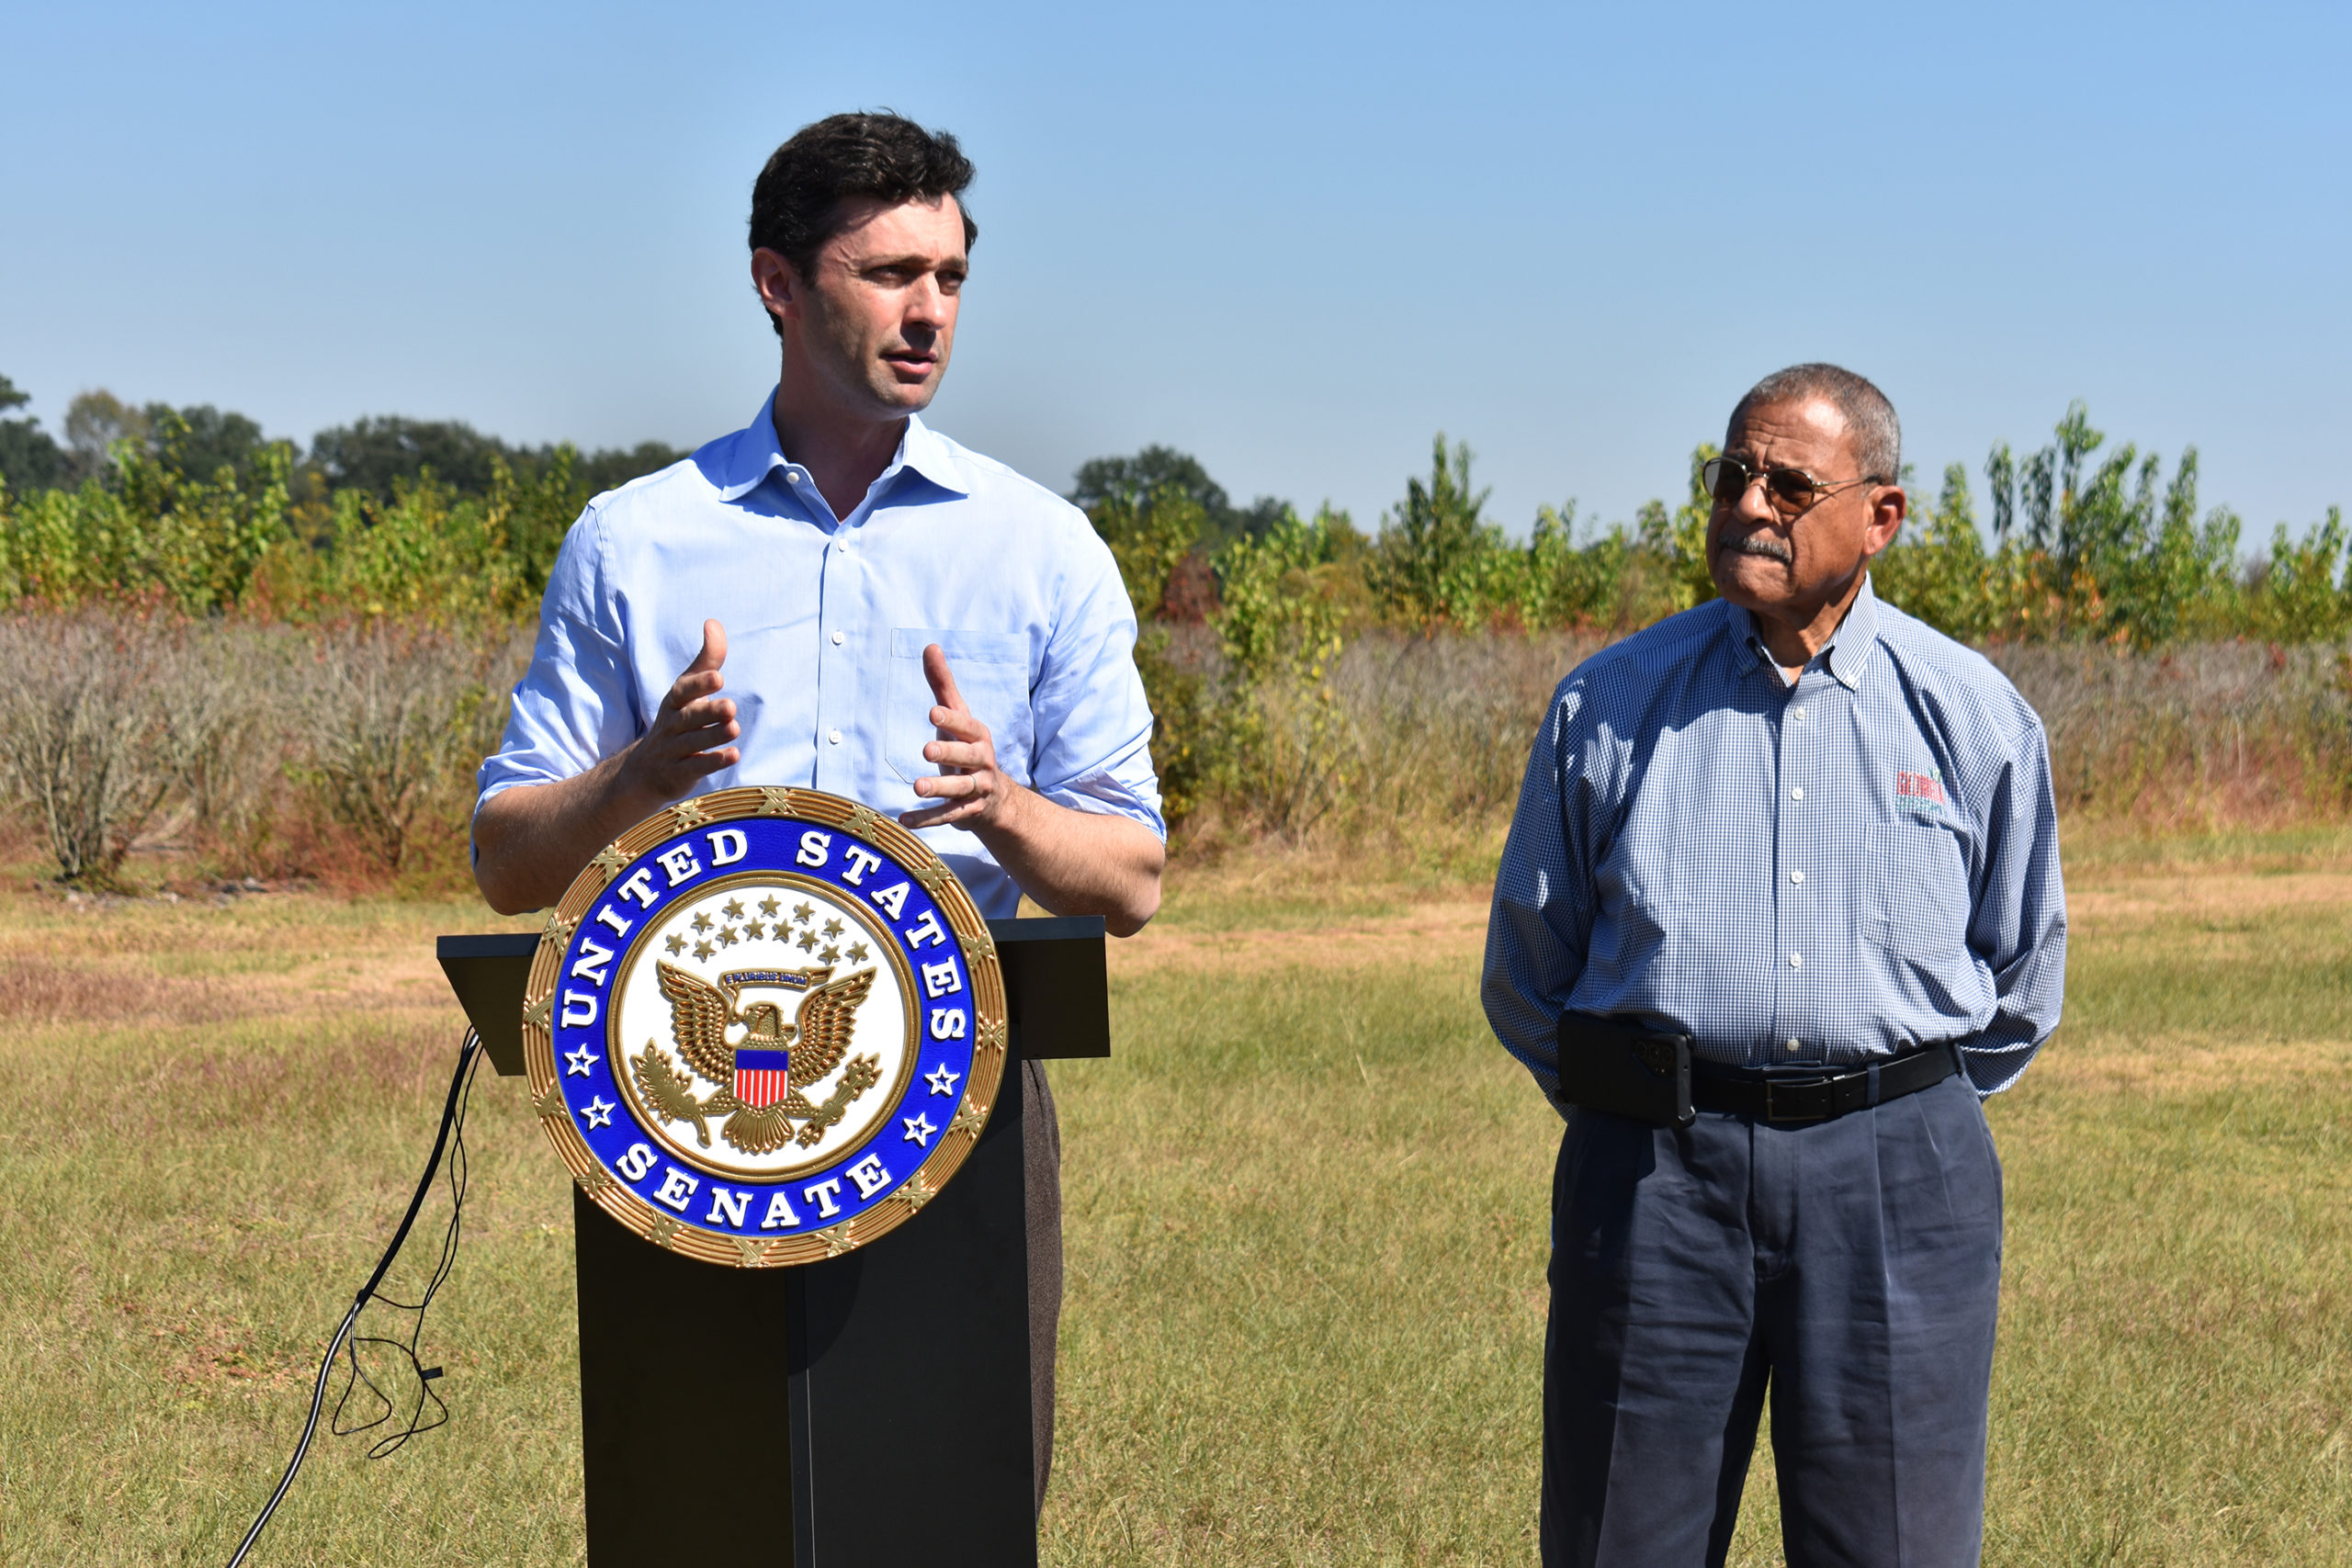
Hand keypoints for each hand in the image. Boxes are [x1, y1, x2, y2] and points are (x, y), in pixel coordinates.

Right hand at [617, 619, 738, 806]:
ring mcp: (674, 751)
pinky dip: (714, 762)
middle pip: (689, 717)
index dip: (699, 684)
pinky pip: (696, 767)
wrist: (645, 771)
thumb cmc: (676, 723)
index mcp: (674, 703)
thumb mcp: (687, 692)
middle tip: (730, 707)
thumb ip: (706, 660)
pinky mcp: (679, 774)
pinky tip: (734, 755)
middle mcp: (672, 725)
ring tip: (734, 728)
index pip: (684, 691)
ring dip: (713, 735)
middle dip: (708, 711)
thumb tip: (713, 623)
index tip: (718, 676)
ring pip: (693, 742)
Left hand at [899, 643, 1017, 829]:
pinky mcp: (968, 813)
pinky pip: (948, 816)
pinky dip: (928, 819)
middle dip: (949, 754)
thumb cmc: (968, 749)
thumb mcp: (958, 718)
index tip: (933, 712)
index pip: (968, 726)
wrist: (997, 800)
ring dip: (939, 789)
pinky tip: (905, 820)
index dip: (953, 720)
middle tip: (926, 751)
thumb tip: (930, 646)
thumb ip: (942, 685)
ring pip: (960, 790)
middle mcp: (982, 762)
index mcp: (978, 737)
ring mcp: (977, 789)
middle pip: (968, 758)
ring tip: (916, 787)